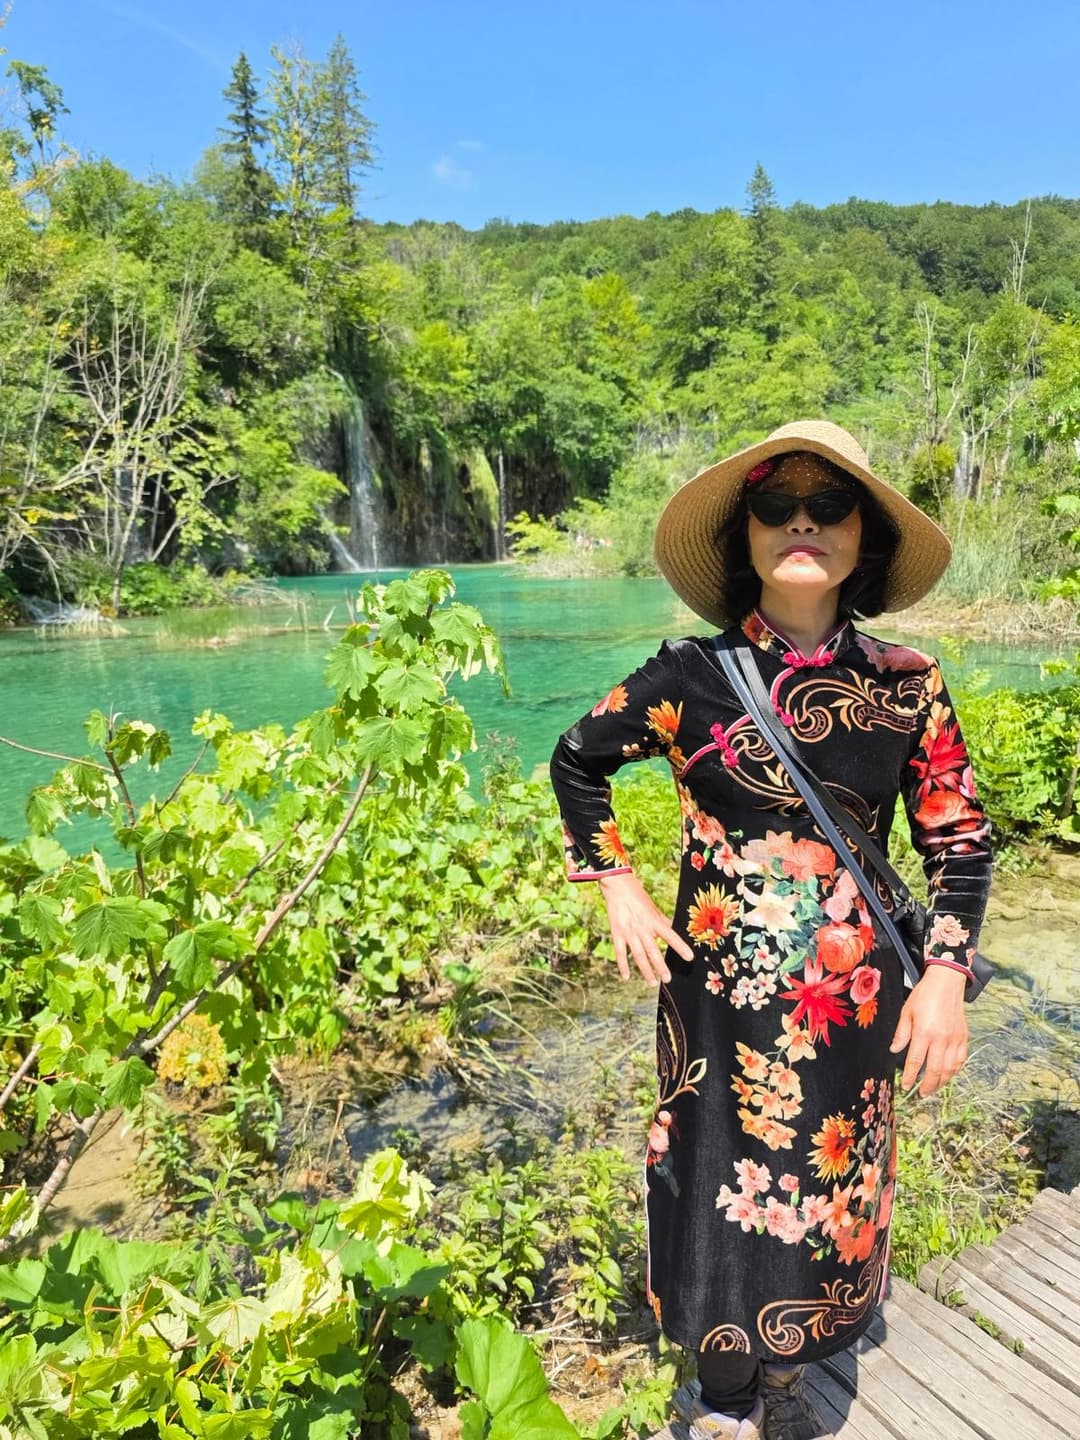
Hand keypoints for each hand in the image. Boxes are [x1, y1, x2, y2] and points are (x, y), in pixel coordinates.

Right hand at [597, 871, 692, 986]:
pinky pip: (621, 953)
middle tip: (667, 979)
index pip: (671, 936)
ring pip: (639, 955)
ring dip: (646, 970)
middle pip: (653, 951)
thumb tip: (674, 928)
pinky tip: (627, 977)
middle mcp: (643, 929)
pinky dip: (623, 965)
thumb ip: (663, 921)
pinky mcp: (617, 933)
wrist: (619, 886)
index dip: (680, 947)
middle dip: (661, 967)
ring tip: (651, 982)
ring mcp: (630, 932)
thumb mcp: (654, 908)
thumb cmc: (638, 896)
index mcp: (654, 921)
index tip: (689, 957)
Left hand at [889, 965, 968, 1095]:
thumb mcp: (906, 1012)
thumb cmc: (924, 995)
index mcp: (924, 1032)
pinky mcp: (963, 1037)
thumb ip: (901, 1034)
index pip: (915, 1061)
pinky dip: (955, 1071)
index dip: (910, 1076)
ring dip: (942, 1082)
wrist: (946, 982)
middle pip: (934, 1070)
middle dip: (927, 1086)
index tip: (906, 1086)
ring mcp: (954, 1039)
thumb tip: (894, 1050)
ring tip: (934, 1089)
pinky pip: (961, 1060)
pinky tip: (948, 1075)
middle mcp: (941, 1039)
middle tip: (921, 1094)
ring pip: (950, 1069)